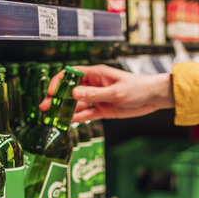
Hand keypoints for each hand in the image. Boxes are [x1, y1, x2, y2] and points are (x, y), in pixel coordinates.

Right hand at [39, 65, 173, 122]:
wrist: (153, 98)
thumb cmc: (138, 88)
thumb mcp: (116, 92)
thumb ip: (95, 94)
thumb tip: (74, 93)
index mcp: (96, 74)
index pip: (72, 74)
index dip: (59, 82)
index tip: (52, 92)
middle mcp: (94, 85)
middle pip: (70, 91)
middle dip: (57, 99)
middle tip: (45, 107)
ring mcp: (97, 98)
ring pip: (76, 104)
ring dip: (65, 110)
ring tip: (52, 118)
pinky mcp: (102, 110)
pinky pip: (86, 114)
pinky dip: (77, 118)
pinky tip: (67, 122)